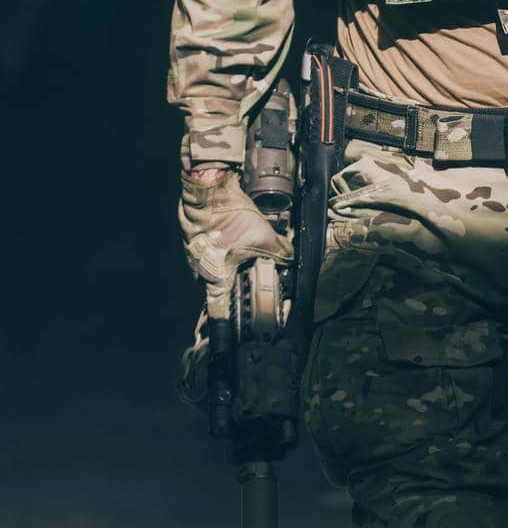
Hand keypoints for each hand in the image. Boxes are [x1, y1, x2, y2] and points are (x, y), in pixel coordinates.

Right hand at [179, 169, 293, 318]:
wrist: (208, 189)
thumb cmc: (228, 217)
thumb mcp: (263, 236)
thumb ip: (280, 251)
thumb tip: (291, 258)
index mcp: (215, 277)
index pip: (219, 311)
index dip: (225, 325)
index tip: (229, 338)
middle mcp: (201, 270)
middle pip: (217, 288)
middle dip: (232, 288)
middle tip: (245, 287)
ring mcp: (196, 254)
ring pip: (213, 268)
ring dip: (227, 265)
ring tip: (241, 258)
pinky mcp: (196, 239)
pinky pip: (210, 251)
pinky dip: (222, 249)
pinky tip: (233, 239)